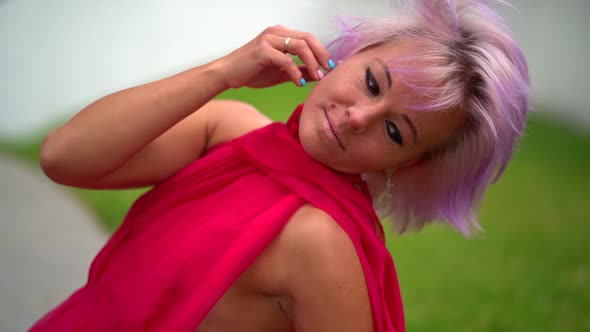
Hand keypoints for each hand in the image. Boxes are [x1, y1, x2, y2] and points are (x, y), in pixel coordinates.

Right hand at [213, 25, 333, 88]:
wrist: (227, 75)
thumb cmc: (252, 72)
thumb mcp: (280, 72)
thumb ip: (298, 70)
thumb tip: (317, 75)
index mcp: (281, 34)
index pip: (308, 38)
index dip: (322, 51)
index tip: (330, 66)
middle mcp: (276, 32)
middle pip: (308, 38)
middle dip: (321, 55)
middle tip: (329, 70)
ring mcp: (269, 39)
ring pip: (300, 46)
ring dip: (312, 62)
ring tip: (317, 77)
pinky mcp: (263, 50)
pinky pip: (286, 60)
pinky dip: (296, 72)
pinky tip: (299, 83)